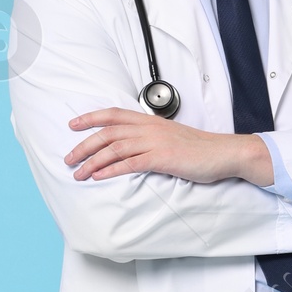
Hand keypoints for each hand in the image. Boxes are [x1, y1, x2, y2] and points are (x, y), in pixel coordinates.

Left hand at [66, 110, 273, 184]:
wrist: (223, 153)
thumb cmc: (198, 148)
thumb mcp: (169, 137)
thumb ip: (149, 138)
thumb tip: (131, 148)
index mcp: (149, 121)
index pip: (113, 114)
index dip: (90, 118)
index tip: (72, 125)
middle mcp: (149, 128)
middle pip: (107, 133)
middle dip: (83, 146)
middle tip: (67, 158)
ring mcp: (155, 142)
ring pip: (114, 148)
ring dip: (92, 161)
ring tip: (78, 173)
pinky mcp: (162, 158)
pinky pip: (130, 163)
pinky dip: (111, 170)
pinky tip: (99, 177)